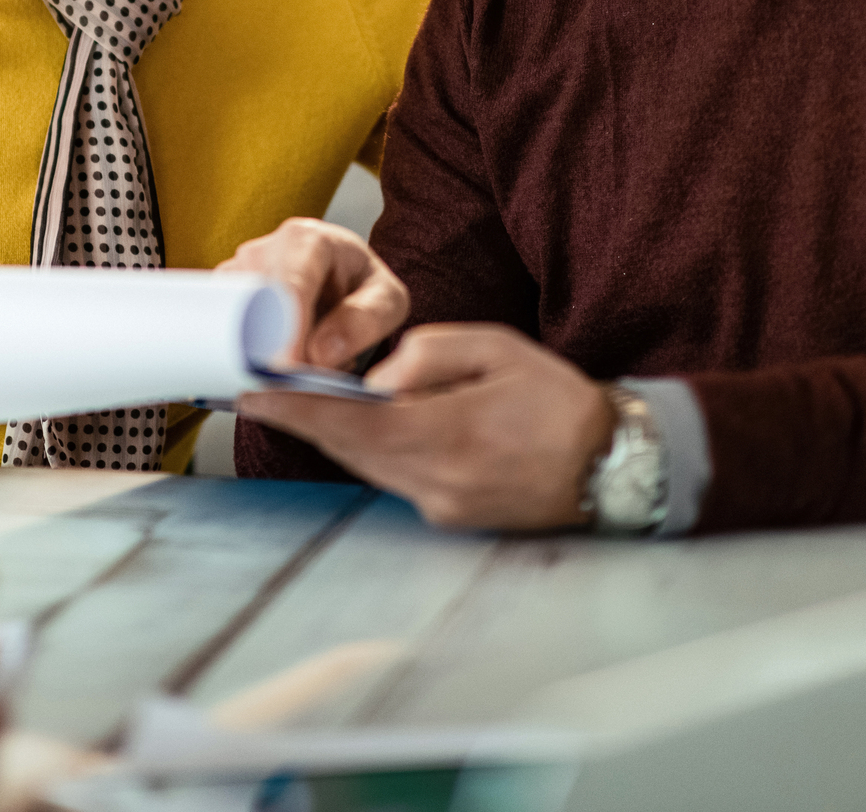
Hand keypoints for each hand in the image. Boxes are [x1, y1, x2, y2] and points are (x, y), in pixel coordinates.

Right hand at [216, 217, 406, 370]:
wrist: (342, 283)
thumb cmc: (364, 288)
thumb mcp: (387, 301)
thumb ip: (365, 321)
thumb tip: (321, 354)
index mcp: (308, 240)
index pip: (291, 283)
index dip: (289, 327)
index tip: (290, 367)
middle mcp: (265, 249)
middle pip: (254, 305)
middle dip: (271, 350)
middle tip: (292, 384)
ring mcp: (238, 273)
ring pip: (234, 321)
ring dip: (260, 355)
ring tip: (293, 370)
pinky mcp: (222, 297)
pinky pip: (222, 330)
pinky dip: (244, 356)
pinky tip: (270, 367)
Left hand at [237, 323, 612, 529]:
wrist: (612, 466)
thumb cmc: (557, 400)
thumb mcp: (498, 348)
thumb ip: (429, 354)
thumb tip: (375, 378)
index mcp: (448, 435)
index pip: (351, 423)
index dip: (297, 409)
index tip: (253, 393)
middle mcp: (437, 481)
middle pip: (348, 449)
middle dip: (303, 420)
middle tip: (260, 391)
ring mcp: (442, 507)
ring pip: (366, 467)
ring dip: (334, 436)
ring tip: (301, 402)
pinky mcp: (449, 518)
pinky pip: (394, 479)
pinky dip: (370, 452)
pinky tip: (364, 428)